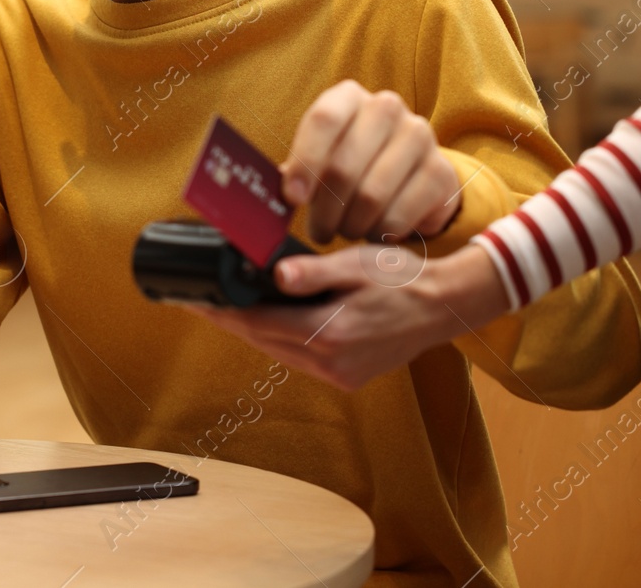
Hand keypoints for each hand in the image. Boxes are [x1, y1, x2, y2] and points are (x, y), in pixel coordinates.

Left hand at [181, 243, 508, 389]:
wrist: (445, 306)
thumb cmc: (404, 278)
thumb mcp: (357, 264)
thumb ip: (314, 272)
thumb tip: (275, 277)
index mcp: (330, 333)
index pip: (260, 323)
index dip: (223, 312)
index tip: (195, 299)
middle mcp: (332, 361)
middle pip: (264, 341)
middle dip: (230, 321)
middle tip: (198, 300)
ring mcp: (340, 374)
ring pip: (280, 352)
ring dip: (253, 331)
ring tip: (224, 309)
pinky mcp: (348, 376)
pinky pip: (300, 358)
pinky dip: (279, 340)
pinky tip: (268, 321)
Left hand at [283, 80, 461, 243]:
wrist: (413, 173)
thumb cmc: (353, 164)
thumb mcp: (323, 156)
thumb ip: (297, 172)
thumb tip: (270, 196)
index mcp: (348, 97)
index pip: (322, 121)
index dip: (304, 162)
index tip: (292, 199)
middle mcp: (386, 107)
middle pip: (343, 166)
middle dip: (323, 210)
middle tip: (318, 230)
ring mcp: (418, 136)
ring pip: (370, 196)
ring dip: (350, 225)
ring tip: (345, 230)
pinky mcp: (441, 171)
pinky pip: (399, 216)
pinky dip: (380, 233)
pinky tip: (375, 232)